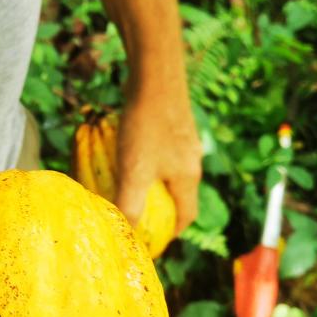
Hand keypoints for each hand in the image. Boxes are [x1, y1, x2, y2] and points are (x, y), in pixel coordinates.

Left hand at [115, 85, 203, 233]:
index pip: (187, 215)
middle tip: (139, 216)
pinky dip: (149, 161)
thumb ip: (130, 204)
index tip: (154, 241)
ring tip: (131, 187)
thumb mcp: (134, 171)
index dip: (172, 232)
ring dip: (154, 184)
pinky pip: (163, 151)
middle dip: (161, 209)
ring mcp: (184, 140)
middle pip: (180, 194)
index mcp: (188, 176)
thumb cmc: (145, 126)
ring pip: (171, 171)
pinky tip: (129, 154)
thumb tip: (125, 232)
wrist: (155, 75)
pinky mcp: (173, 123)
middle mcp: (191, 160)